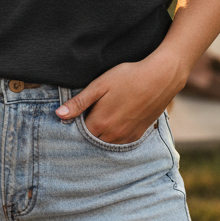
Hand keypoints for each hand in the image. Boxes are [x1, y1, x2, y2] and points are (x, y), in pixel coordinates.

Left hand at [54, 51, 186, 143]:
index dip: (75, 125)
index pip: (78, 133)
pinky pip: (121, 143)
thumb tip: (59, 115)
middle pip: (92, 140)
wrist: (160, 77)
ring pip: (106, 143)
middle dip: (87, 132)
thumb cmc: (128, 77)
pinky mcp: (138, 134)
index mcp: (99, 123)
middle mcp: (112, 135)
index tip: (75, 116)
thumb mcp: (100, 85)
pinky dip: (115, 137)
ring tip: (102, 119)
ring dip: (101, 136)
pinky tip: (116, 123)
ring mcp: (126, 136)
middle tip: (89, 116)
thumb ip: (79, 102)